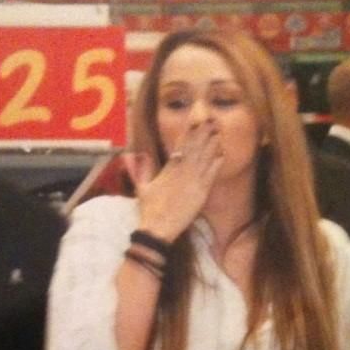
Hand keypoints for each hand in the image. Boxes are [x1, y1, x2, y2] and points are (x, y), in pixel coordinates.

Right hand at [124, 119, 223, 241]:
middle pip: (194, 148)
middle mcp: (181, 172)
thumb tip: (128, 156)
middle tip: (210, 121)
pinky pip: (211, 174)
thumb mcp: (142, 188)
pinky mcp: (201, 192)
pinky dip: (216, 164)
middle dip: (202, 134)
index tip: (194, 122)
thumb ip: (139, 171)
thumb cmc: (149, 210)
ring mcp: (192, 181)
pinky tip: (221, 154)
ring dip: (211, 145)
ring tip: (217, 133)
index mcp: (168, 169)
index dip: (188, 133)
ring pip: (204, 158)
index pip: (180, 146)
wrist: (158, 227)